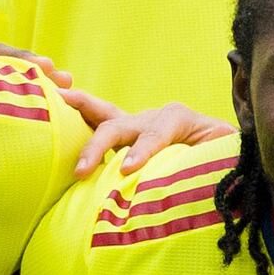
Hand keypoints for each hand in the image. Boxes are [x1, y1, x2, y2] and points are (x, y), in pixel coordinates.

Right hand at [63, 85, 227, 175]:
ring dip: (75, 109)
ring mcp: (133, 123)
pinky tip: (47, 114)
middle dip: (99, 146)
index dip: (143, 150)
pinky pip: (94, 123)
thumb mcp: (226, 151)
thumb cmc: (220, 153)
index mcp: (178, 119)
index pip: (157, 133)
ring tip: (50, 104)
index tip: (129, 170)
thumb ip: (222, 156)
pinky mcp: (121, 134)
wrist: (216, 147)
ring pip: (100, 113)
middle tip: (81, 170)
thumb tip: (224, 171)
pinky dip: (72, 118)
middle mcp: (151, 117)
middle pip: (119, 125)